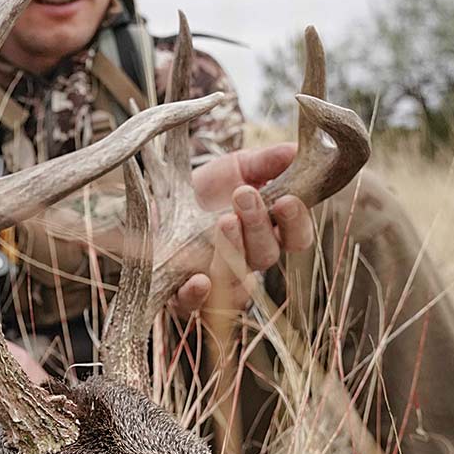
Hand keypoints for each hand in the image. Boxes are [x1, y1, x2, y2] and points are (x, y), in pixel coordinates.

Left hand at [172, 143, 313, 316]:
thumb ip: (265, 161)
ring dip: (234, 250)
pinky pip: (197, 304)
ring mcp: (219, 279)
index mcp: (269, 231)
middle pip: (267, 253)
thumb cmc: (207, 189)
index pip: (296, 236)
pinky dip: (198, 294)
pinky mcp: (187, 294)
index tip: (287, 199)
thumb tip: (296, 150)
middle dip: (257, 223)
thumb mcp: (236, 167)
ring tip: (224, 221)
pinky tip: (198, 280)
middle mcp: (249, 260)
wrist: (157, 205)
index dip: (296, 221)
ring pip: (238, 279)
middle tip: (243, 194)